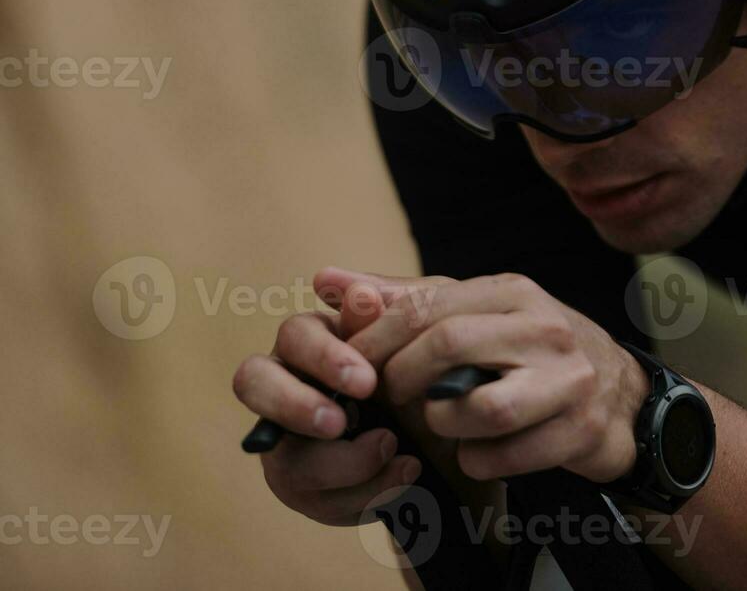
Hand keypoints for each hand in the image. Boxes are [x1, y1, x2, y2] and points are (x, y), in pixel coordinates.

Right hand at [232, 281, 422, 525]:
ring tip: (393, 447)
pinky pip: (320, 500)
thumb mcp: (425, 333)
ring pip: (286, 459)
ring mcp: (290, 442)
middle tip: (342, 420)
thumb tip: (329, 278)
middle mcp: (289, 385)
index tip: (367, 381)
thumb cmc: (434, 366)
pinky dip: (368, 490)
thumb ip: (384, 306)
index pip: (294, 335)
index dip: (323, 358)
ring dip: (343, 461)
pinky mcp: (308, 489)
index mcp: (316, 340)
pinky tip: (408, 470)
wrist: (463, 429)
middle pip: (251, 382)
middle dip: (295, 404)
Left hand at [316, 268, 650, 485]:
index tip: (352, 367)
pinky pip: (504, 455)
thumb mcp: (476, 313)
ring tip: (440, 422)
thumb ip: (404, 299)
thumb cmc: (532, 351)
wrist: (622, 396)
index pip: (428, 304)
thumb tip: (328, 281)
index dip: (377, 339)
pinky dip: (477, 460)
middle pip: (448, 345)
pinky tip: (476, 451)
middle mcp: (544, 327)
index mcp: (512, 292)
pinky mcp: (579, 430)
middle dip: (403, 378)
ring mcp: (568, 379)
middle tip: (389, 397)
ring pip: (479, 407)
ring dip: (443, 423)